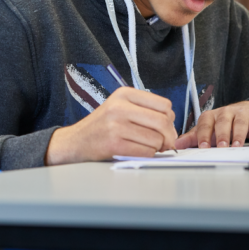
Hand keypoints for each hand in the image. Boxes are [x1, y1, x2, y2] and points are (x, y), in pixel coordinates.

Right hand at [45, 87, 177, 164]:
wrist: (76, 141)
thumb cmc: (102, 125)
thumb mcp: (121, 106)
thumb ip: (145, 110)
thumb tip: (172, 126)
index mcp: (124, 94)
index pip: (164, 105)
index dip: (170, 119)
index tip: (165, 128)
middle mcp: (120, 107)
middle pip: (163, 122)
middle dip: (169, 136)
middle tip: (165, 143)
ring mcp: (116, 126)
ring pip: (156, 139)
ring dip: (156, 147)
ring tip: (144, 145)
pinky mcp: (114, 144)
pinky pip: (145, 152)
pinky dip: (147, 155)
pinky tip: (136, 151)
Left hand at [175, 100, 248, 148]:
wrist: (247, 111)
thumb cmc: (224, 124)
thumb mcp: (208, 130)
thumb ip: (193, 137)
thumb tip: (176, 145)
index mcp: (211, 116)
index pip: (205, 124)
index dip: (204, 135)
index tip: (203, 147)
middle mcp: (226, 112)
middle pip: (222, 121)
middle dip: (221, 134)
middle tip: (222, 146)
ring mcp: (242, 113)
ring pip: (239, 122)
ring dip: (238, 134)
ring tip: (237, 146)